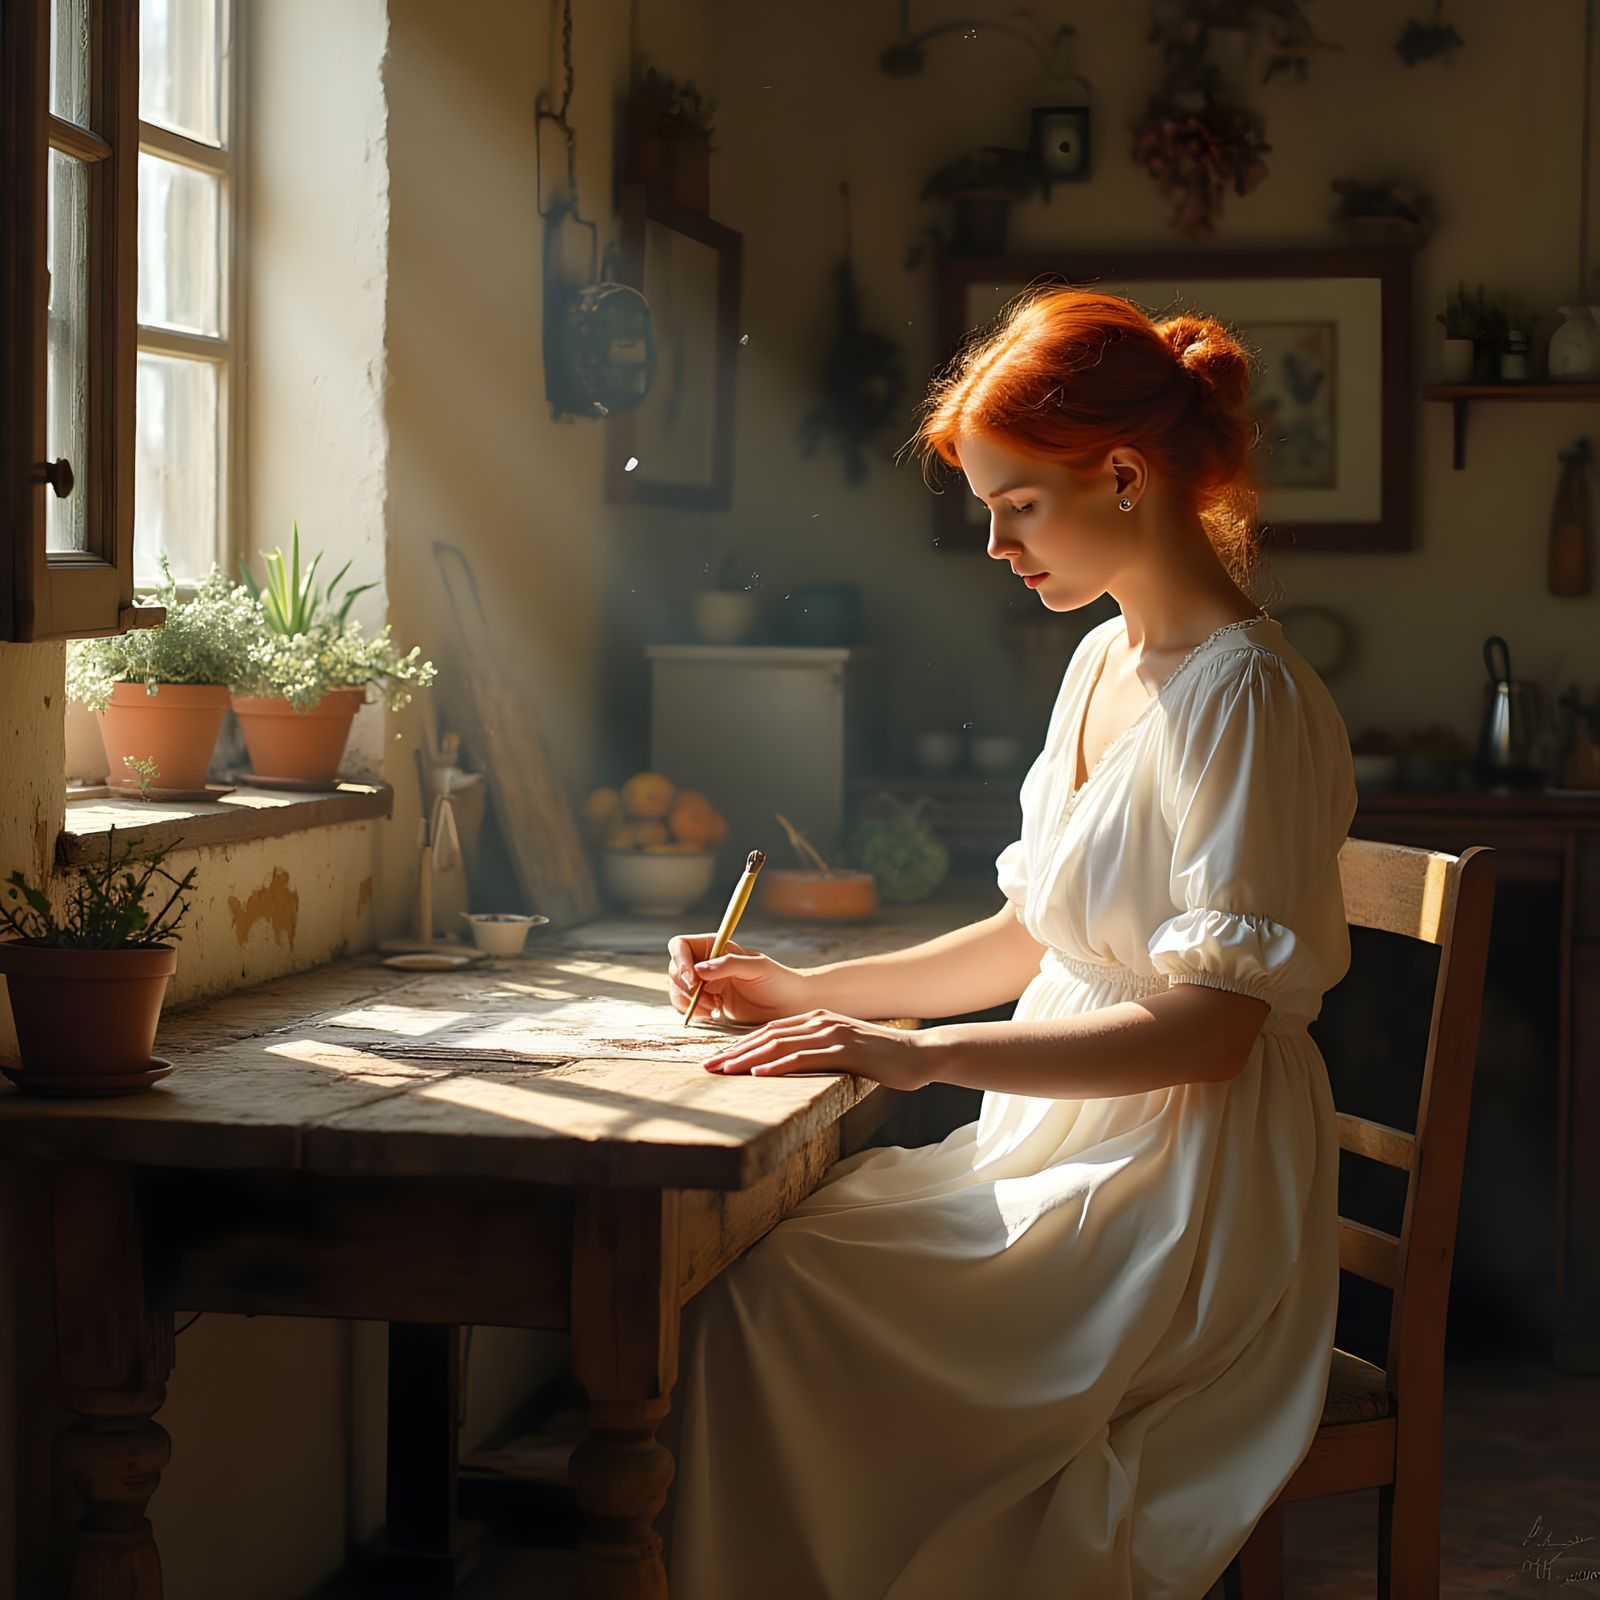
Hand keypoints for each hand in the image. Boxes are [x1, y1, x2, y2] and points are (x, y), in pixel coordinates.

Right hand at [666, 934, 813, 1024]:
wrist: (788, 1006)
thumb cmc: (778, 981)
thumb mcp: (757, 968)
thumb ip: (729, 965)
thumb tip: (699, 969)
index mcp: (715, 947)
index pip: (681, 945)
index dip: (680, 961)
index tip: (693, 979)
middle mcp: (706, 963)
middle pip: (674, 969)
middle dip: (686, 987)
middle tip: (710, 999)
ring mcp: (704, 984)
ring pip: (676, 990)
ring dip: (690, 1002)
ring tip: (715, 1008)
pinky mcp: (706, 1003)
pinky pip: (685, 1007)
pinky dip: (693, 1012)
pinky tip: (715, 1014)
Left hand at [701, 1009, 934, 1090]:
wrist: (918, 1054)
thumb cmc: (881, 1058)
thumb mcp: (842, 1050)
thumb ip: (816, 1052)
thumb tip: (788, 1068)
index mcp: (816, 1019)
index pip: (768, 1031)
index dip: (739, 1046)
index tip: (716, 1062)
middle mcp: (819, 1021)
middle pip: (766, 1035)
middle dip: (733, 1053)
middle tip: (707, 1069)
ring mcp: (831, 1033)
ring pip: (778, 1044)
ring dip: (747, 1059)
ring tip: (723, 1072)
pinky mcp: (844, 1050)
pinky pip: (804, 1057)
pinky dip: (778, 1065)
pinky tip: (759, 1074)